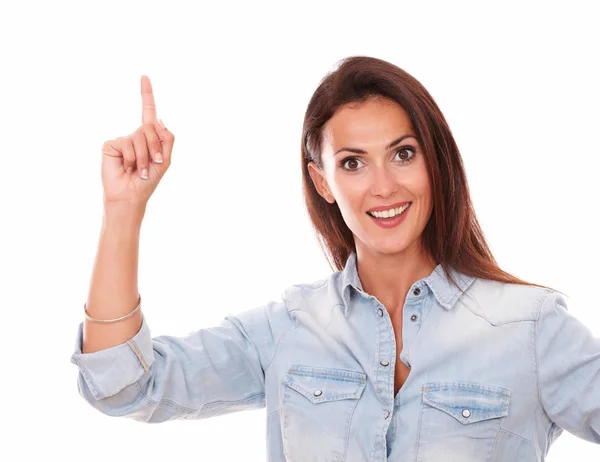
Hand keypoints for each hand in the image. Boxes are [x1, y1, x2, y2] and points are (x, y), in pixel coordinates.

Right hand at [101, 75, 174, 207]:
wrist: (131, 195)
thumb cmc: (149, 181)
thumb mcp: (165, 160)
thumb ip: (166, 138)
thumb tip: (158, 119)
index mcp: (148, 137)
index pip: (148, 113)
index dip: (147, 95)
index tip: (144, 77)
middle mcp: (134, 135)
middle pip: (150, 128)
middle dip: (155, 147)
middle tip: (154, 164)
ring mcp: (122, 139)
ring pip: (139, 137)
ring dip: (144, 157)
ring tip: (140, 171)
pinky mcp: (111, 145)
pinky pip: (127, 144)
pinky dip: (132, 158)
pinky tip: (127, 168)